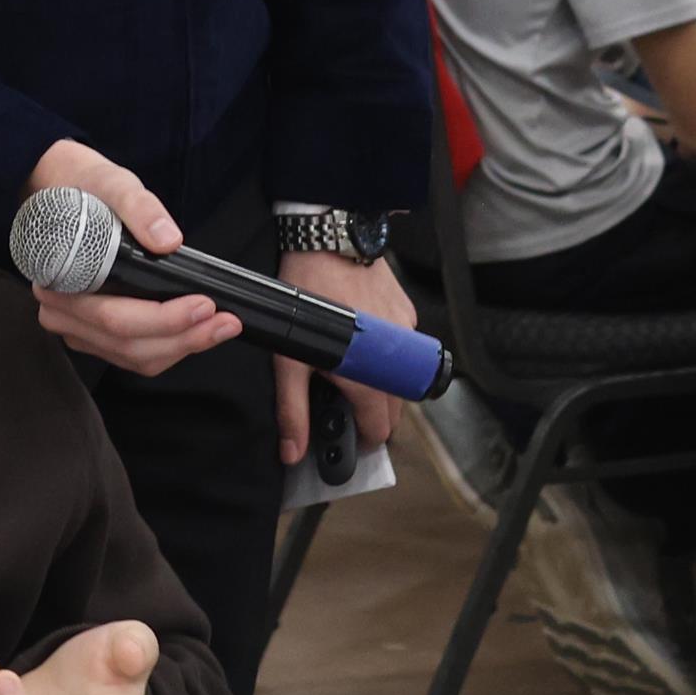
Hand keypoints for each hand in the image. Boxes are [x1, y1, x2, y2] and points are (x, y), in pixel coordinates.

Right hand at [24, 141, 236, 377]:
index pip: (114, 316)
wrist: (61, 187)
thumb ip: (140, 209)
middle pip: (126, 341)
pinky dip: (167, 347)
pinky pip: (131, 353)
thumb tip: (167, 240)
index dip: (164, 318)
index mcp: (58, 278)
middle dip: (183, 336)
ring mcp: (74, 325)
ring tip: (218, 327)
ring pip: (132, 355)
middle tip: (225, 320)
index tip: (203, 305)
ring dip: (180, 346)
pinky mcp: (90, 332)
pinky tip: (194, 331)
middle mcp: (59, 309)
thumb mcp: (113, 183)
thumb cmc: (83, 187)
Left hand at [275, 251, 412, 457]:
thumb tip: (293, 453)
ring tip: (352, 367)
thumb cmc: (305, 296)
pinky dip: (387, 350)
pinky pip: (404, 343)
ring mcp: (406, 332)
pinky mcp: (407, 309)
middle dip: (374, 410)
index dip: (365, 437)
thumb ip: (293, 410)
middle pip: (396, 406)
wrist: (325, 241)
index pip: (381, 427)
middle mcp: (397, 357)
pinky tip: (362, 337)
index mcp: (369, 376)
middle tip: (346, 401)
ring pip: (401, 374)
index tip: (351, 435)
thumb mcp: (289, 358)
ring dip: (382, 379)